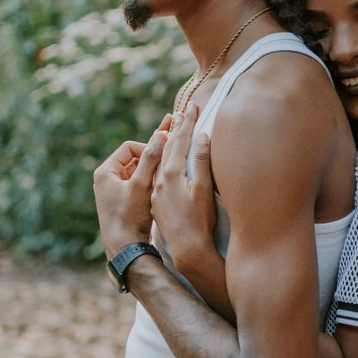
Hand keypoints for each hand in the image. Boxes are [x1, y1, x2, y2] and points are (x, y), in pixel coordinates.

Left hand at [93, 123, 168, 258]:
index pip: (129, 147)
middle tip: (167, 167)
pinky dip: (148, 184)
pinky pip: (136, 185)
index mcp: (105, 171)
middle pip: (133, 159)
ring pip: (136, 172)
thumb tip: (160, 135)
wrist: (125, 248)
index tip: (163, 158)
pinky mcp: (120, 201)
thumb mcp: (142, 185)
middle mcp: (106, 179)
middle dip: (151, 161)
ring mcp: (113, 191)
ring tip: (164, 181)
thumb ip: (150, 159)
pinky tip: (159, 192)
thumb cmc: (130, 217)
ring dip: (151, 173)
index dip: (148, 149)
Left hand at [152, 106, 217, 267]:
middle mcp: (159, 180)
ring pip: (160, 161)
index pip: (177, 141)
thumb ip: (201, 161)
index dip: (186, 123)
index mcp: (169, 174)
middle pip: (165, 147)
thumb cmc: (198, 222)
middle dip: (175, 129)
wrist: (187, 250)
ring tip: (174, 129)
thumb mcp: (201, 189)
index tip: (193, 107)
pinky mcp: (157, 201)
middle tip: (183, 112)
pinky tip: (167, 160)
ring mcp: (156, 191)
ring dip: (168, 144)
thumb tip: (201, 136)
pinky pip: (158, 173)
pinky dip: (164, 160)